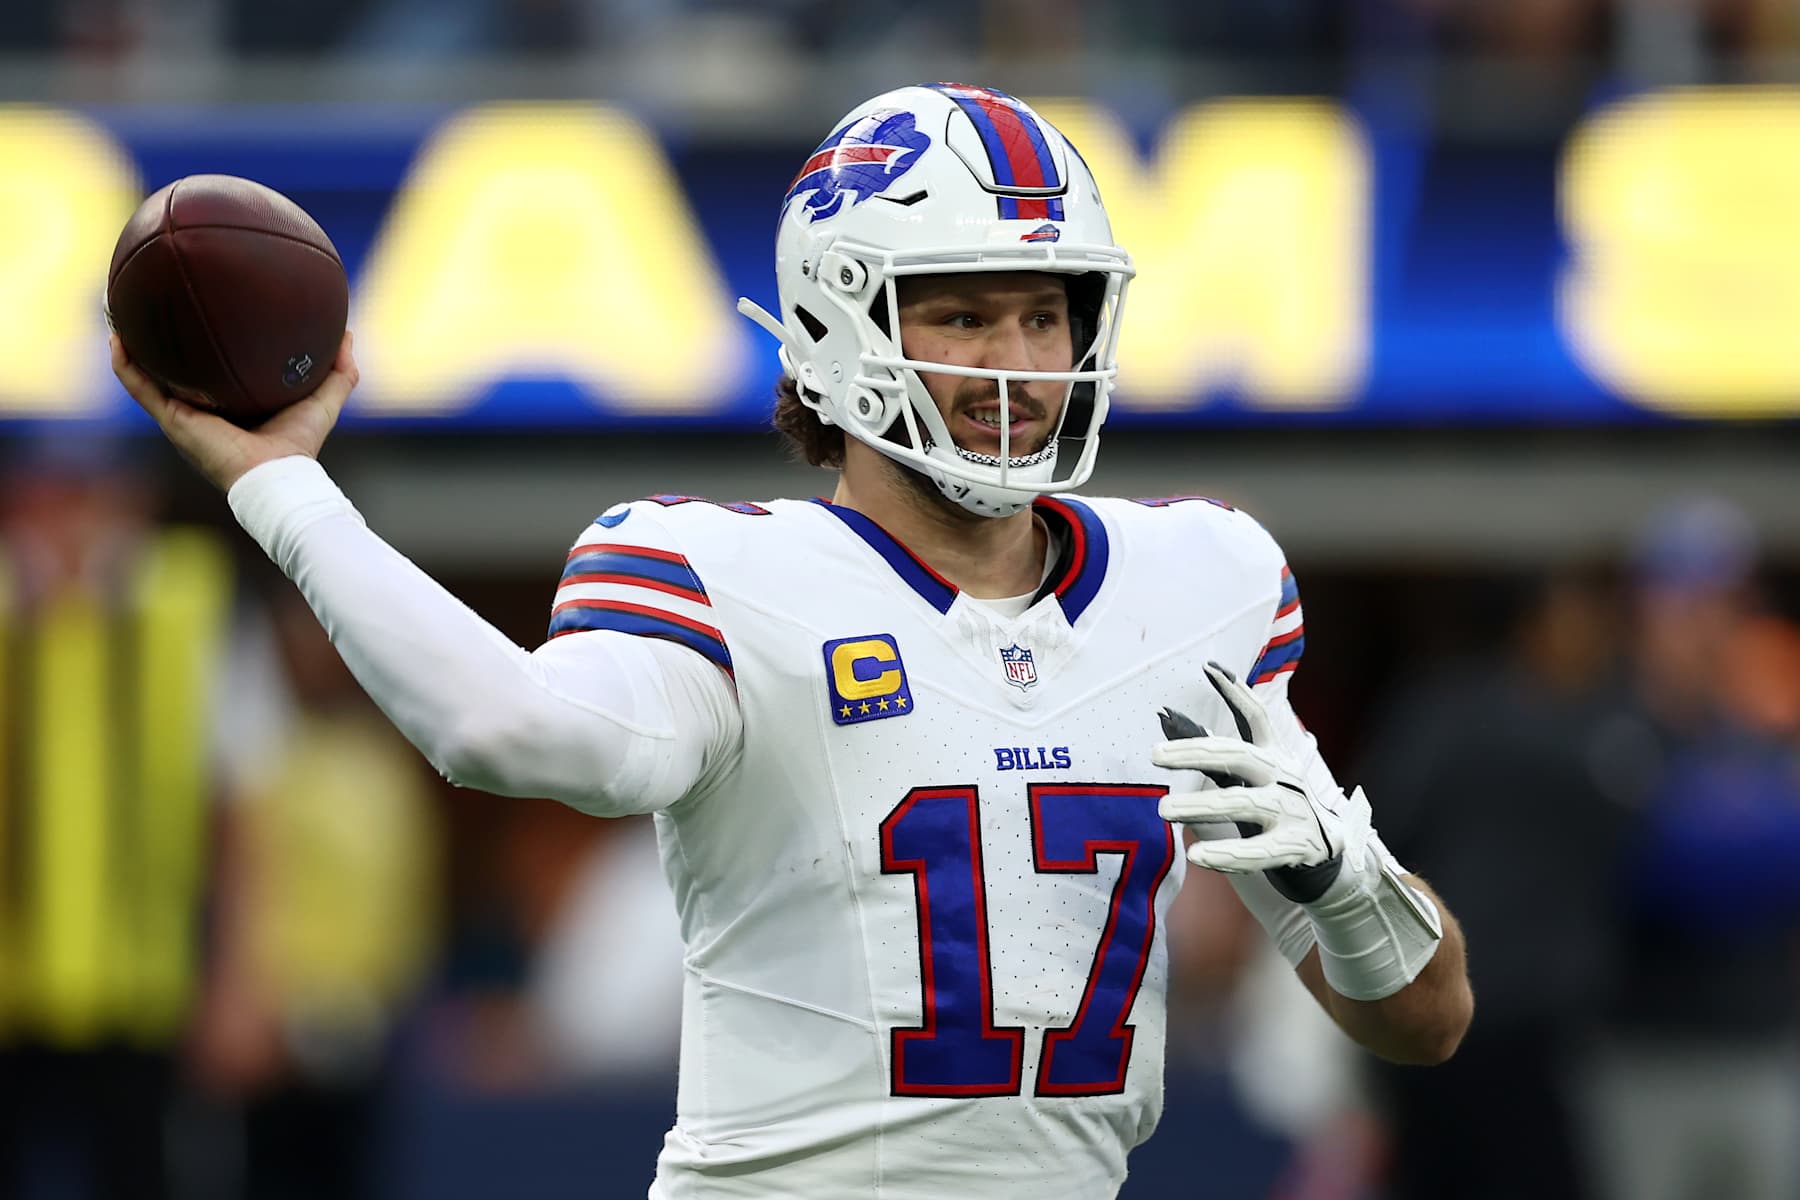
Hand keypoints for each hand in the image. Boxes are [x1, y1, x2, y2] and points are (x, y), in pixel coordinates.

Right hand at [110, 329, 358, 492]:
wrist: (277, 475)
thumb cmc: (300, 445)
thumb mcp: (324, 399)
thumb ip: (340, 370)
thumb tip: (347, 333)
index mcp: (232, 404)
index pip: (214, 370)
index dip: (205, 345)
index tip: (201, 312)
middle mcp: (203, 408)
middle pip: (175, 369)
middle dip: (161, 340)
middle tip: (153, 304)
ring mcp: (183, 414)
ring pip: (147, 374)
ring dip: (131, 345)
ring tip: (121, 312)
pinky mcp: (172, 421)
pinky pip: (140, 387)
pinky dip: (126, 363)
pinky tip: (117, 336)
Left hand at [1154, 661, 1353, 901]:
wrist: (1329, 851)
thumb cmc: (1277, 806)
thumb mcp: (1250, 777)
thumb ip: (1214, 755)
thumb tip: (1168, 721)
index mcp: (1274, 755)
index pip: (1256, 716)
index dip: (1235, 690)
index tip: (1209, 667)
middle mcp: (1284, 776)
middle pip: (1239, 756)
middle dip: (1195, 753)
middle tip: (1156, 755)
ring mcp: (1292, 810)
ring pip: (1243, 804)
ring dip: (1200, 806)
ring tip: (1163, 811)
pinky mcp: (1295, 845)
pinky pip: (1258, 851)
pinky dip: (1227, 853)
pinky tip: (1198, 856)